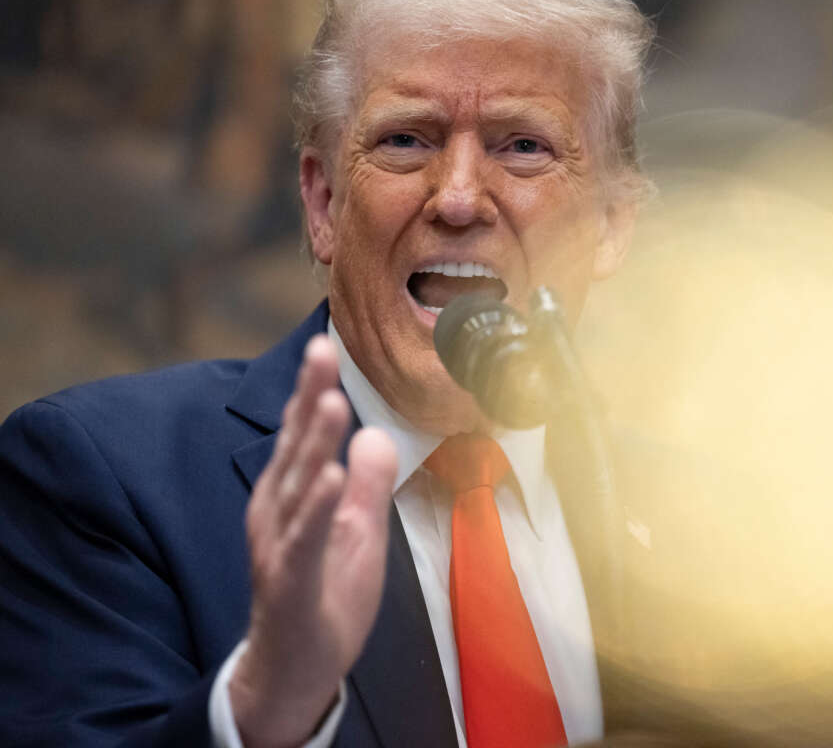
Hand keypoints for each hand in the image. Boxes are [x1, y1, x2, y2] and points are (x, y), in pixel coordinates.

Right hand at [230, 335, 396, 746]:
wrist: (297, 666)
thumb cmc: (325, 593)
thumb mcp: (358, 529)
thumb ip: (367, 482)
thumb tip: (376, 432)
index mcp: (293, 496)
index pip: (303, 435)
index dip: (312, 390)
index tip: (324, 344)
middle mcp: (278, 513)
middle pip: (297, 448)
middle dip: (309, 399)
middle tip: (321, 350)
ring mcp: (281, 547)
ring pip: (299, 487)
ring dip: (314, 443)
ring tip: (331, 401)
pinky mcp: (292, 582)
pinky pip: (306, 541)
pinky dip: (319, 509)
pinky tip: (333, 477)